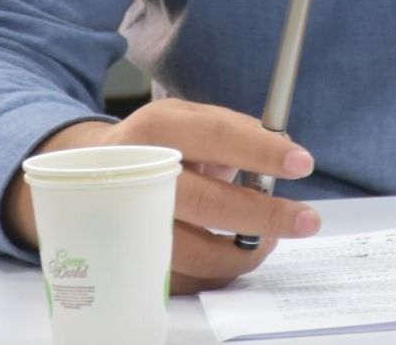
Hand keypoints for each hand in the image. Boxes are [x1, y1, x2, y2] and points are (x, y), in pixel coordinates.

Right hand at [1, 98, 320, 293]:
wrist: (90, 173)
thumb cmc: (155, 143)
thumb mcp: (187, 119)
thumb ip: (233, 130)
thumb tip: (283, 150)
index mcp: (158, 128)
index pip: (216, 135)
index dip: (261, 151)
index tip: (303, 162)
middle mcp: (139, 174)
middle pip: (208, 202)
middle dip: (265, 215)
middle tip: (306, 219)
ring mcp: (128, 224)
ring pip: (195, 251)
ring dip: (242, 252)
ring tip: (268, 241)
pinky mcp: (125, 261)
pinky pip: (181, 277)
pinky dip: (216, 269)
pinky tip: (234, 254)